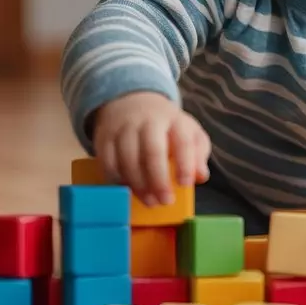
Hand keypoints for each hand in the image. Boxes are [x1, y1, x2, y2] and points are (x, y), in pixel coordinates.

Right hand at [92, 92, 210, 205]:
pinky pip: (107, 162)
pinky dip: (117, 180)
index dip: (185, 164)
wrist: (132, 103)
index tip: (185, 184)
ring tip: (149, 200)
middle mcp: (148, 121)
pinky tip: (128, 190)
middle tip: (165, 201)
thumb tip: (201, 176)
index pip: (182, 141)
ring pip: (128, 158)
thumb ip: (198, 154)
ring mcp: (124, 128)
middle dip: (158, 180)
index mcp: (174, 120)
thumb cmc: (167, 126)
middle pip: (152, 150)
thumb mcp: (189, 132)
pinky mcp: (104, 137)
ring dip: (138, 185)